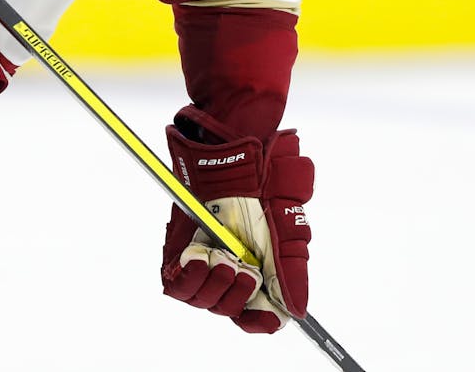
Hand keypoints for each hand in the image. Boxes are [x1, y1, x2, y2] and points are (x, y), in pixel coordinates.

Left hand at [160, 107, 312, 332]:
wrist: (228, 153)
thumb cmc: (261, 183)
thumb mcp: (286, 226)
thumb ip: (292, 270)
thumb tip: (297, 310)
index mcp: (263, 268)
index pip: (260, 316)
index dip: (260, 321)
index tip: (261, 316)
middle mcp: (233, 268)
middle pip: (231, 310)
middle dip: (237, 294)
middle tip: (243, 266)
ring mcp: (205, 261)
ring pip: (205, 301)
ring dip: (215, 284)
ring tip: (223, 257)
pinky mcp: (179, 253)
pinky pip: (178, 286)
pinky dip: (190, 277)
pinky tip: (199, 257)